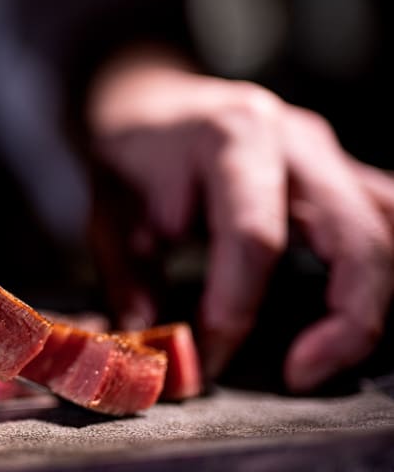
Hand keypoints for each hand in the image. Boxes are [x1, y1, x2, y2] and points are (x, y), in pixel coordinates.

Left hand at [83, 46, 393, 392]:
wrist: (150, 96)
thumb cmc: (129, 151)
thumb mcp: (107, 209)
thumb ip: (127, 278)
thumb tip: (152, 348)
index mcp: (233, 138)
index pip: (255, 238)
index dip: (234, 309)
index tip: (203, 358)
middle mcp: (297, 141)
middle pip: (359, 238)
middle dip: (344, 321)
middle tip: (300, 375)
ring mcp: (328, 155)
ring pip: (389, 229)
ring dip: (372, 302)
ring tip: (324, 355)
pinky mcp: (340, 174)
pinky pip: (385, 221)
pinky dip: (378, 274)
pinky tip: (346, 315)